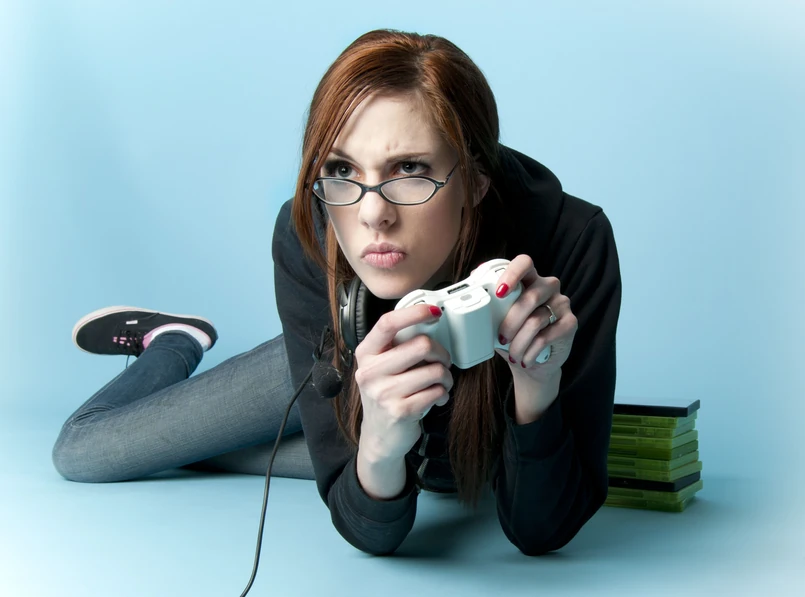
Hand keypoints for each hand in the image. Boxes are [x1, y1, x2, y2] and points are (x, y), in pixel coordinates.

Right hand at [353, 304, 453, 462]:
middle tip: (443, 362)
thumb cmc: (386, 395)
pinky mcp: (399, 411)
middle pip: (421, 345)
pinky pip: (436, 392)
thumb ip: (397, 346)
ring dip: (446, 377)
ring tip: (441, 384)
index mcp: (366, 354)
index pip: (388, 323)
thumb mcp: (382, 367)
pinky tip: (436, 398)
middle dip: (442, 353)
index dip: (414, 313)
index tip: (434, 311)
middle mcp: (370, 372)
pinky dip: (442, 394)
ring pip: (434, 370)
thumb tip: (429, 322)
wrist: (380, 437)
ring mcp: (383, 393)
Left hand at [491, 255, 577, 384]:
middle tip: (501, 338)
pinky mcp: (570, 323)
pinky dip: (530, 351)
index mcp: (529, 279)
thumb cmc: (512, 336)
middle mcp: (548, 286)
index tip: (499, 292)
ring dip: (519, 342)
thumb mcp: (497, 319)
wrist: (532, 362)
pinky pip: (546, 336)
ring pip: (536, 320)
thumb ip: (489, 305)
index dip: (512, 274)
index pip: (524, 263)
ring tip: (512, 354)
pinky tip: (525, 359)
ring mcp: (561, 303)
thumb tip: (470, 296)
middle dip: (510, 322)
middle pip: (530, 297)